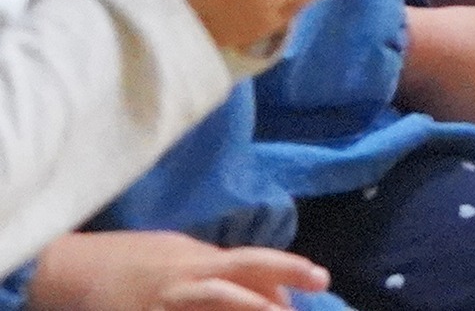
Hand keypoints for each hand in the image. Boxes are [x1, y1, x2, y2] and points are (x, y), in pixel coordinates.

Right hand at [29, 231, 328, 310]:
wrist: (70, 271)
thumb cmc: (134, 258)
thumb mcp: (181, 254)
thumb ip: (221, 268)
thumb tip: (269, 285)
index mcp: (198, 260)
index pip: (253, 261)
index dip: (288, 269)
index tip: (320, 279)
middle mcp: (184, 281)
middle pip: (237, 285)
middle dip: (274, 294)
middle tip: (307, 300)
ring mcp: (162, 305)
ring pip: (212, 306)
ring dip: (246, 310)